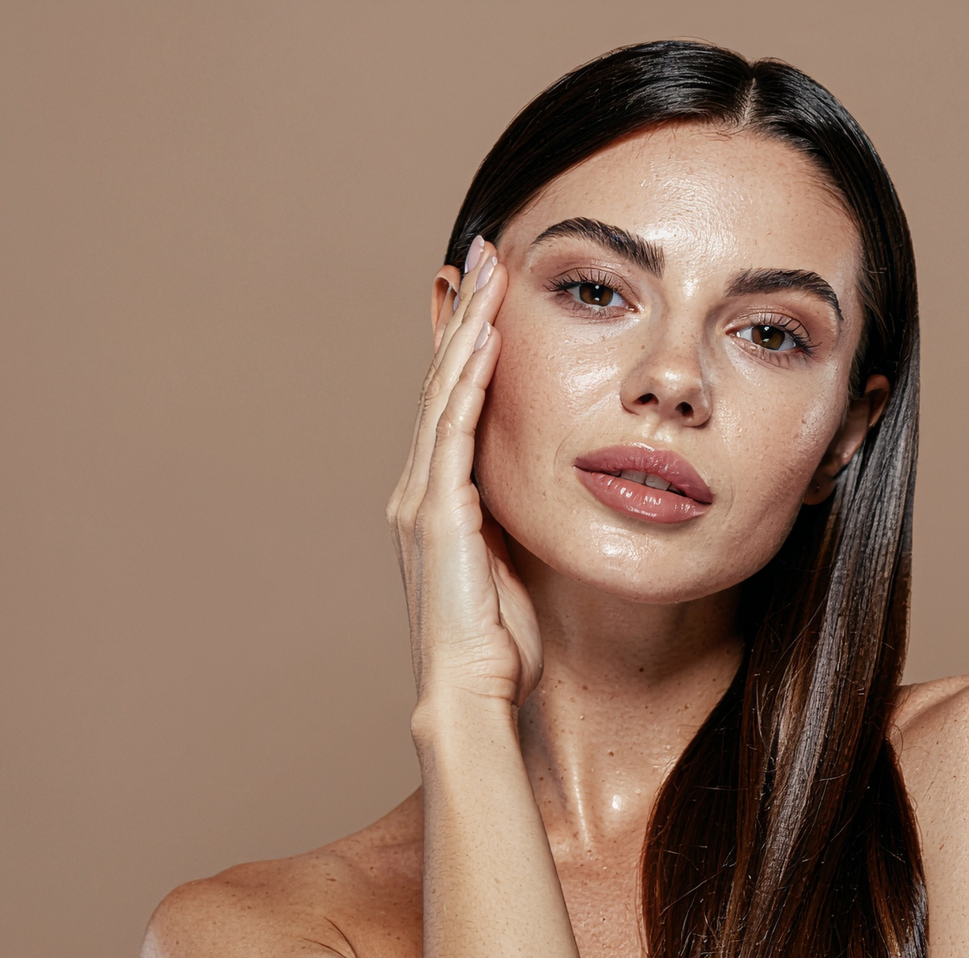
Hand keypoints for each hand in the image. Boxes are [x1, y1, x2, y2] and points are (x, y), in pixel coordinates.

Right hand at [387, 237, 542, 714]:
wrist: (473, 693)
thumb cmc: (502, 644)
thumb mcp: (515, 564)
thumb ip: (517, 522)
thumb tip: (547, 494)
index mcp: (439, 499)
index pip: (454, 402)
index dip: (471, 344)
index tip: (492, 292)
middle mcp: (421, 489)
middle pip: (442, 381)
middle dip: (464, 315)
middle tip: (484, 254)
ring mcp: (423, 498)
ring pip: (444, 392)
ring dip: (467, 330)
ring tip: (487, 273)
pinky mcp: (436, 513)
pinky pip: (454, 431)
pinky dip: (468, 381)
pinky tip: (486, 338)